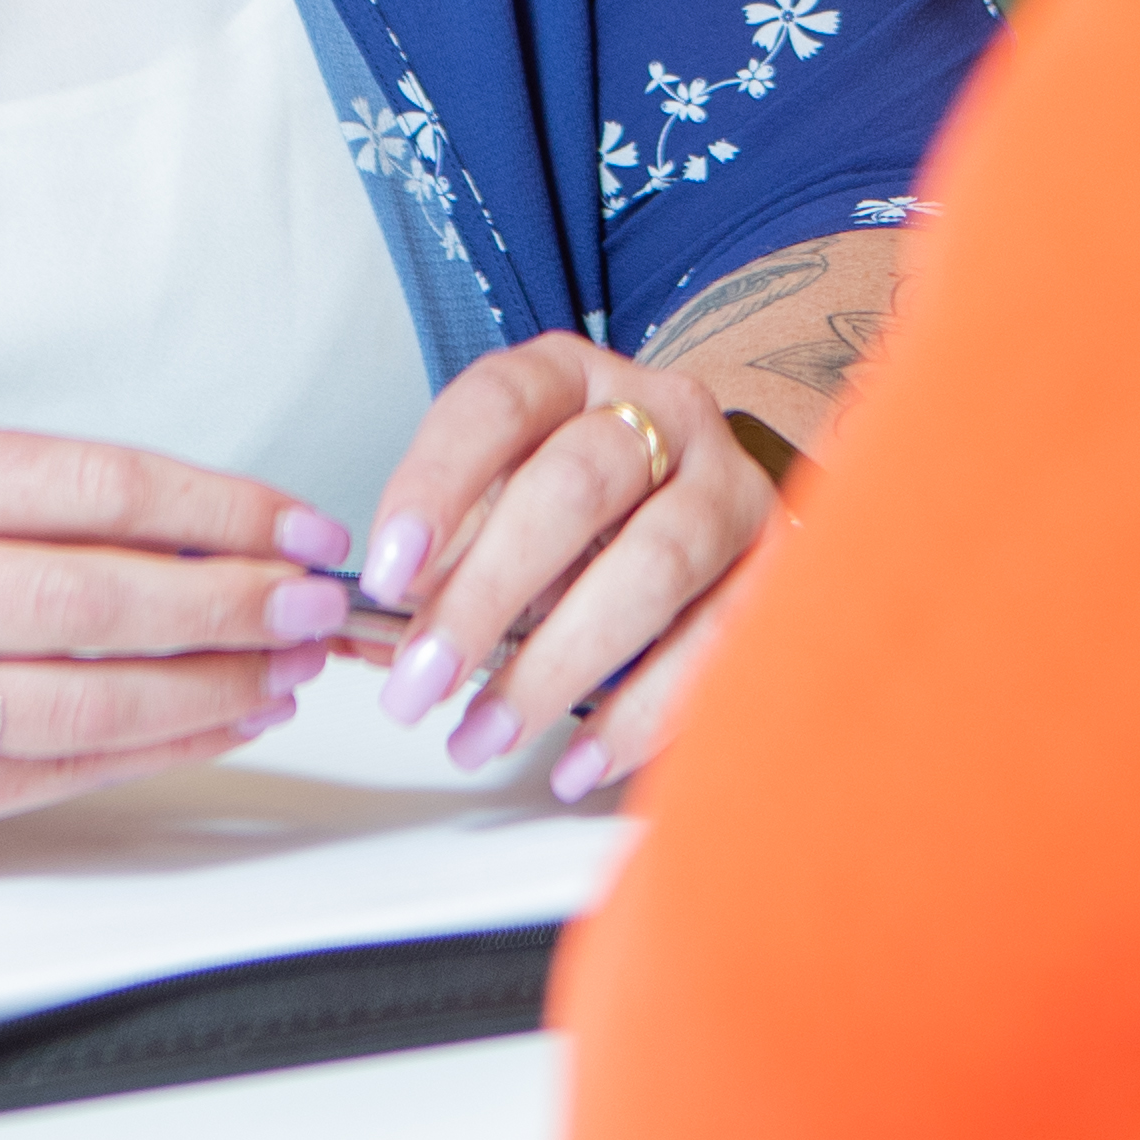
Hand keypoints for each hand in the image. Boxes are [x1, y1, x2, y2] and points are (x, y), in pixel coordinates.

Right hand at [0, 425, 363, 848]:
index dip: (221, 509)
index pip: (98, 487)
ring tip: (286, 669)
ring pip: (87, 703)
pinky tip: (219, 721)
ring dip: (212, 689)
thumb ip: (52, 500)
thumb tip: (224, 532)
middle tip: (317, 605)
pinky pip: (56, 774)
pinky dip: (156, 749)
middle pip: (101, 600)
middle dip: (234, 604)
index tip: (301, 528)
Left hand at [356, 336, 777, 804]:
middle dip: (487, 595)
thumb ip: (433, 566)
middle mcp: (661, 413)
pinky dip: (643, 712)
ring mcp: (728, 485)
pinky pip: (719, 640)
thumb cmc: (578, 510)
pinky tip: (578, 761)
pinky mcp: (776, 563)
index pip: (499, 404)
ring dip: (559, 664)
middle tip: (418, 685)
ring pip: (655, 564)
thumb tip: (364, 644)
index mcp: (570, 378)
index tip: (384, 574)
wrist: (704, 495)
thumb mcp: (497, 505)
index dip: (437, 484)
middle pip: (577, 486)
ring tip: (483, 736)